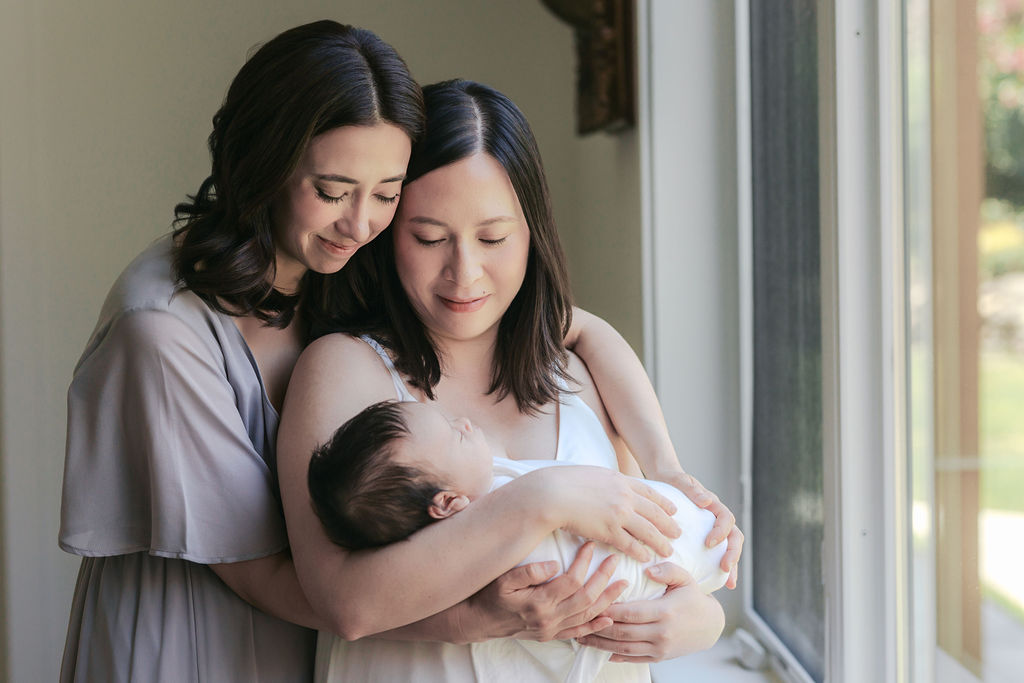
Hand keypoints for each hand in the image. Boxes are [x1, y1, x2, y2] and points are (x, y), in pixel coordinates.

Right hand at [465, 543, 627, 641]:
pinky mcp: (550, 634)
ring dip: (607, 600)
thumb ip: (528, 571)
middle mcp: (549, 618)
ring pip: (586, 616)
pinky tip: (608, 618)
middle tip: (615, 560)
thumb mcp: (502, 579)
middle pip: (586, 598)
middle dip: (604, 578)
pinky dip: (595, 626)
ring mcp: (551, 629)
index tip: (591, 545)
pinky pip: (578, 632)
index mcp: (538, 601)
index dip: (584, 562)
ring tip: (622, 585)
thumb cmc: (488, 595)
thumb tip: (554, 564)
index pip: (571, 581)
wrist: (478, 621)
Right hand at [525, 465, 681, 561]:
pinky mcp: (609, 530)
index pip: (649, 492)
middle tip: (678, 533)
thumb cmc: (564, 482)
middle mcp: (625, 496)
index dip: (664, 502)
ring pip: (648, 531)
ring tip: (668, 551)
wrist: (552, 493)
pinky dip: (641, 551)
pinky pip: (630, 544)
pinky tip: (646, 557)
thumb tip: (610, 483)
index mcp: (620, 480)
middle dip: (669, 524)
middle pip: (654, 512)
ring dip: (660, 542)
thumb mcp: (592, 474)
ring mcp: (619, 514)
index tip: (673, 510)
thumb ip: (606, 481)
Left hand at [577, 562, 724, 661]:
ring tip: (581, 636)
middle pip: (623, 632)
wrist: (711, 626)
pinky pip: (633, 658)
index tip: (591, 602)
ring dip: (601, 644)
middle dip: (598, 627)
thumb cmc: (693, 598)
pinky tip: (600, 649)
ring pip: (624, 648)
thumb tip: (647, 569)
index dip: (609, 609)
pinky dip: (615, 656)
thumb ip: (667, 570)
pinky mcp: (659, 658)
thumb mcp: (685, 578)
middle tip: (577, 620)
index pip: (631, 612)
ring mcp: (660, 648)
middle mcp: (662, 633)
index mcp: (666, 612)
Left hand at [650, 470, 743, 588]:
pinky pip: (717, 553)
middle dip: (733, 553)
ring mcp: (714, 529)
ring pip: (729, 547)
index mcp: (714, 505)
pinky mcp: (706, 538)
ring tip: (729, 582)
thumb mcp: (680, 481)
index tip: (709, 543)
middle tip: (725, 568)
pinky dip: (720, 568)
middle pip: (734, 536)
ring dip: (732, 564)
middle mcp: (717, 518)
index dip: (721, 532)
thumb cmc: (673, 480)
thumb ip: (693, 490)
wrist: (666, 480)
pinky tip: (718, 582)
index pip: (726, 519)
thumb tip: (707, 501)